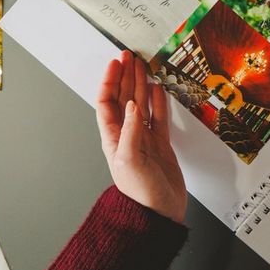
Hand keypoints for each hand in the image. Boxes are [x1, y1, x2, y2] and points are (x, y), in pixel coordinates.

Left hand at [96, 50, 186, 222]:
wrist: (158, 214)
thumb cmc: (140, 193)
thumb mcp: (130, 161)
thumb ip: (132, 131)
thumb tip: (132, 104)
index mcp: (114, 138)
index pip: (108, 102)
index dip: (111, 81)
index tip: (116, 63)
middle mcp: (128, 135)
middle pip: (124, 98)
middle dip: (126, 76)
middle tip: (130, 56)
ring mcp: (145, 139)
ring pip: (142, 104)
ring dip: (141, 84)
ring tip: (143, 66)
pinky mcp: (161, 145)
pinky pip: (159, 118)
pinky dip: (159, 102)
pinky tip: (158, 89)